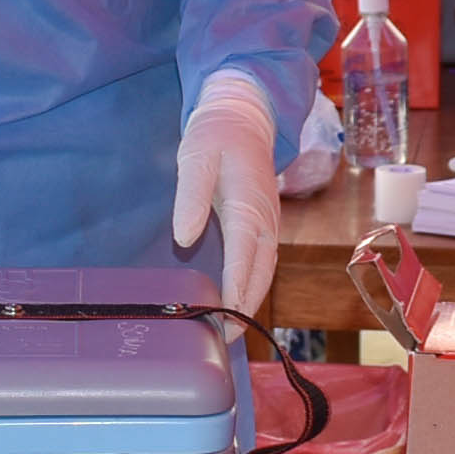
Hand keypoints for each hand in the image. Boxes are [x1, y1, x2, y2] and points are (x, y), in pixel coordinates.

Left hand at [172, 71, 281, 317]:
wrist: (244, 115)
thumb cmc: (216, 134)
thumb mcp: (195, 156)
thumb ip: (190, 196)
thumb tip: (185, 237)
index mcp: (248, 204)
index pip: (245, 255)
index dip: (237, 288)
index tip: (226, 318)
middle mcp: (265, 220)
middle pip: (260, 272)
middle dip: (245, 307)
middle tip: (224, 338)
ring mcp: (269, 224)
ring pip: (265, 270)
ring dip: (250, 300)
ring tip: (229, 330)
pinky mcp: (264, 224)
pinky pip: (262, 261)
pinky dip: (252, 285)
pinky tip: (235, 302)